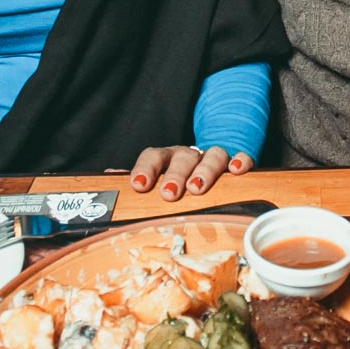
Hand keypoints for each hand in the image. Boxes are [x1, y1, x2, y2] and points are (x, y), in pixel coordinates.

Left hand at [127, 146, 251, 200]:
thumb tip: (108, 179)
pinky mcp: (235, 161)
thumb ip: (134, 180)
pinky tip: (237, 170)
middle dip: (175, 175)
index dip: (145, 169)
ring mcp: (212, 157)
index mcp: (166, 157)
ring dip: (205, 170)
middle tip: (169, 194)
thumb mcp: (155, 180)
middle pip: (183, 157)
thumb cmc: (175, 179)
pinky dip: (240, 161)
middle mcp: (188, 154)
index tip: (139, 186)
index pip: (153, 155)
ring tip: (198, 188)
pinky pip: (242, 156)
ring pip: (212, 154)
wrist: (206, 164)